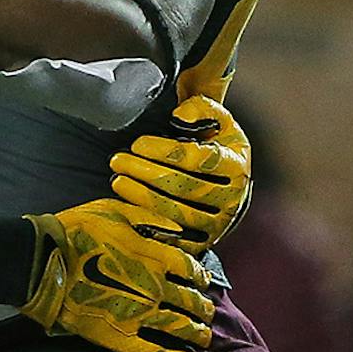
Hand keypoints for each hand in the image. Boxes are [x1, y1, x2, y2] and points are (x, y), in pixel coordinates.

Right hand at [20, 198, 213, 351]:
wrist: (41, 261)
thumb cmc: (74, 231)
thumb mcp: (113, 210)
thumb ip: (149, 218)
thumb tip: (177, 230)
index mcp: (155, 257)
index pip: (191, 268)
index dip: (199, 274)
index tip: (201, 279)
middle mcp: (156, 288)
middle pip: (192, 300)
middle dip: (203, 305)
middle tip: (207, 309)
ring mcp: (140, 315)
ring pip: (181, 327)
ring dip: (197, 332)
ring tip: (204, 335)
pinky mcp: (122, 337)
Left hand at [110, 94, 251, 247]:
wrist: (225, 186)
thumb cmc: (213, 145)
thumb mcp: (217, 121)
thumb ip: (202, 107)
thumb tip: (180, 115)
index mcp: (236, 166)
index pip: (198, 159)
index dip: (164, 151)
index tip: (137, 143)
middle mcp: (232, 199)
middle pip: (184, 187)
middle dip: (145, 172)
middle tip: (117, 160)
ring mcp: (218, 225)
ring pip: (178, 214)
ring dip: (142, 197)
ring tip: (116, 181)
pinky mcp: (203, 244)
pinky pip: (174, 240)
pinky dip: (149, 227)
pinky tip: (125, 212)